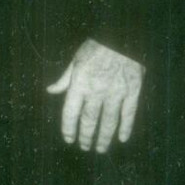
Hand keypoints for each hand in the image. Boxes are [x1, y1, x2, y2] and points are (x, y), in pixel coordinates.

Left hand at [46, 38, 144, 152]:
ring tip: (100, 148)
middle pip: (89, 120)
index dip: (68, 128)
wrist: (122, 36)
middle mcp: (96, 91)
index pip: (71, 112)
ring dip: (103, 137)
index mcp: (80, 83)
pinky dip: (126, 128)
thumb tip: (51, 91)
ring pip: (108, 122)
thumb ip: (65, 79)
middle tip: (84, 147)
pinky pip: (129, 114)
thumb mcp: (76, 59)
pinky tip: (122, 138)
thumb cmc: (97, 46)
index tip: (68, 138)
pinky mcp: (133, 91)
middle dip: (85, 136)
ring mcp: (116, 93)